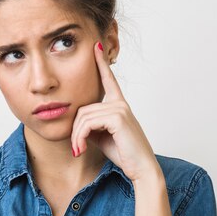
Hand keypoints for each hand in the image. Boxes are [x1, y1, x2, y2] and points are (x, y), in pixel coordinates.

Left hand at [70, 42, 159, 181]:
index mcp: (119, 105)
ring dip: (76, 136)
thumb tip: (76, 121)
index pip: (109, 80)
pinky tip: (81, 148)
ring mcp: (120, 108)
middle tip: (75, 147)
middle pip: (83, 108)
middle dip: (75, 129)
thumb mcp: (101, 137)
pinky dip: (80, 137)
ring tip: (78, 150)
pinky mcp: (118, 117)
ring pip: (83, 116)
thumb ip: (90, 124)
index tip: (96, 46)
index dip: (101, 63)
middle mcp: (121, 103)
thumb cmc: (123, 154)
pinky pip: (88, 122)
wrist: (141, 168)